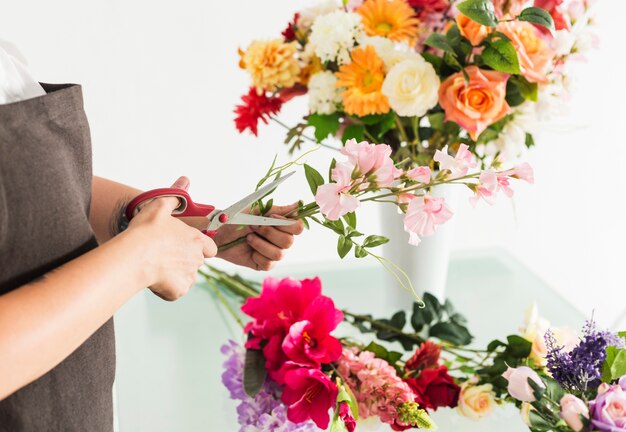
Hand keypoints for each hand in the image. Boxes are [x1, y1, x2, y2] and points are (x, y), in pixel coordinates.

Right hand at [127, 177, 216, 299]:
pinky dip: (168, 287)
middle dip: (185, 259)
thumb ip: (176, 196)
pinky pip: (177, 290)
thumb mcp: (160, 206)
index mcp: (196, 240)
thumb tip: (185, 181)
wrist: (132, 257)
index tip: (185, 244)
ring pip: (187, 276)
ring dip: (176, 272)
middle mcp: (196, 259)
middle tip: (165, 253)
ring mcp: (188, 276)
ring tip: (157, 264)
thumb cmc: (146, 232)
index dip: (200, 246)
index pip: (210, 247)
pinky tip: (155, 278)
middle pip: (197, 261)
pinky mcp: (178, 291)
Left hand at [213, 203, 303, 270]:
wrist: (219, 234)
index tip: (271, 217)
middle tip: (253, 227)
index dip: (287, 224)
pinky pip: (269, 263)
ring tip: (249, 238)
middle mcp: (281, 240)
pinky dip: (257, 255)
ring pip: (279, 254)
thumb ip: (279, 209)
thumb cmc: (238, 220)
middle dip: (269, 233)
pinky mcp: (264, 264)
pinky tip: (249, 250)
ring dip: (261, 244)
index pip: (298, 228)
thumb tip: (298, 203)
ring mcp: (274, 253)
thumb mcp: (257, 210)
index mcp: (282, 226)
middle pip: (289, 241)